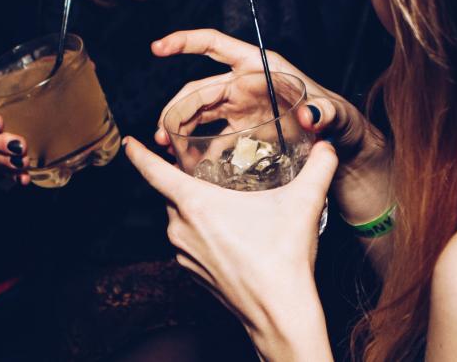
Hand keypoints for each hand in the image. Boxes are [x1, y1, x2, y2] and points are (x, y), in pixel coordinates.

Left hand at [124, 137, 336, 359]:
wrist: (278, 313)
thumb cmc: (282, 257)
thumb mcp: (302, 204)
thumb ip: (318, 168)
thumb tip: (327, 144)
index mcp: (195, 204)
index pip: (154, 172)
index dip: (139, 155)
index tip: (128, 143)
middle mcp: (180, 227)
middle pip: (173, 194)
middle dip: (189, 182)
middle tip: (213, 174)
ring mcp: (182, 252)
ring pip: (181, 219)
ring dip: (198, 210)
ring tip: (228, 208)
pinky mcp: (190, 271)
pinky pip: (188, 242)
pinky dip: (202, 233)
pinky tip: (229, 236)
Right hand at [151, 29, 390, 221]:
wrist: (345, 153)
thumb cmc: (345, 124)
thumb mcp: (339, 116)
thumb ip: (327, 113)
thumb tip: (311, 114)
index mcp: (260, 68)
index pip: (215, 46)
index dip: (185, 42)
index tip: (158, 48)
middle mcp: (245, 84)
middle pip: (199, 89)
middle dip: (176, 108)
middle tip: (163, 135)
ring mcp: (241, 109)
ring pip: (199, 113)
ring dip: (179, 129)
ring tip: (167, 150)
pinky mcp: (242, 132)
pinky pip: (210, 137)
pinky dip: (196, 149)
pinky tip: (187, 165)